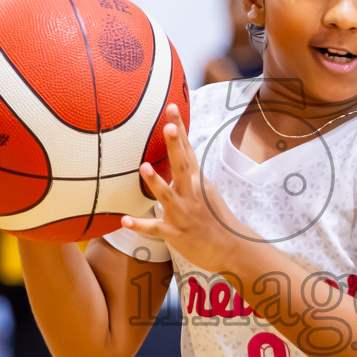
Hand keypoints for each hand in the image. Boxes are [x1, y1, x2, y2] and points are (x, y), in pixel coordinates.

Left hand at [122, 104, 249, 271]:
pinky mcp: (175, 233)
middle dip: (175, 146)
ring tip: (144, 168)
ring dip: (156, 182)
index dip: (179, 129)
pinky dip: (140, 226)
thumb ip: (189, 174)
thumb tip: (177, 154)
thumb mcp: (205, 191)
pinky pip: (155, 229)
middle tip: (168, 127)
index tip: (172, 108)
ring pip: (167, 196)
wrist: (231, 248)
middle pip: (182, 166)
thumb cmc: (216, 219)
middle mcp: (190, 194)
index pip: (187, 150)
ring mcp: (182, 214)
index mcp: (197, 182)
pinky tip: (125, 221)